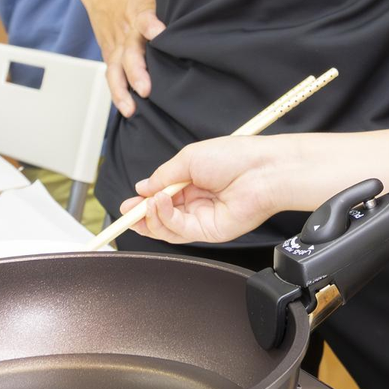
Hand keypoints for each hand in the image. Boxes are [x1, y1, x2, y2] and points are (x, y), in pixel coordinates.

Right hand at [83, 0, 163, 116]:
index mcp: (140, 10)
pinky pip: (112, 74)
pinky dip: (118, 92)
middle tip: (146, 89)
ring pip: (115, 69)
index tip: (159, 34)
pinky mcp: (109, 53)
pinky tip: (127, 109)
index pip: (145, 19)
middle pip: (129, 52)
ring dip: (122, 90)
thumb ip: (171, 5)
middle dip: (136, 72)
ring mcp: (115, 44)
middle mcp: (126, 31)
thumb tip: (205, 16)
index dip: (150, 26)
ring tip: (131, 109)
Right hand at [125, 133, 322, 243]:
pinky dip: (165, 218)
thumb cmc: (233, 157)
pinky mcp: (210, 231)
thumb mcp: (188, 158)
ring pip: (167, 227)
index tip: (127, 204)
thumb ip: (163, 176)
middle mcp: (196, 202)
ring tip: (147, 202)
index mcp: (192, 182)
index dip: (143, 202)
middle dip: (141, 215)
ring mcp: (202, 218)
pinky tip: (161, 203)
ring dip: (151, 217)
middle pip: (161, 216)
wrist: (262, 170)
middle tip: (127, 212)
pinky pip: (180, 230)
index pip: (162, 197)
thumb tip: (142, 187)